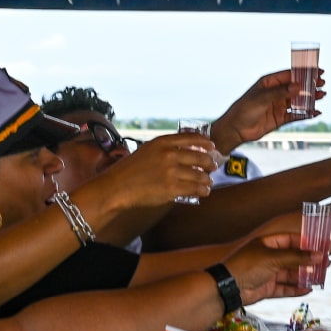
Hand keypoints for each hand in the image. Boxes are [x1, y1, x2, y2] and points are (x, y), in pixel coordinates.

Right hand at [86, 133, 214, 214]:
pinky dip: (202, 191)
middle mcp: (169, 155)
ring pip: (199, 175)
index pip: (190, 138)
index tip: (212, 146)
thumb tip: (187, 151)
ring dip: (207, 179)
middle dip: (210, 163)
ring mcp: (171, 172)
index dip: (205, 143)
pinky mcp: (171, 189)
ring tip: (208, 182)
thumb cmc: (130, 170)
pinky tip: (204, 192)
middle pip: (200, 157)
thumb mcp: (147, 150)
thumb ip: (165, 148)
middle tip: (213, 166)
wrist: (117, 187)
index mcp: (162, 143)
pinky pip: (194, 189)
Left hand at [214, 69, 321, 149]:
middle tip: (322, 83)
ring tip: (322, 95)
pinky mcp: (280, 119)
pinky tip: (316, 112)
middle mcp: (276, 93)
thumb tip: (298, 87)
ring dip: (310, 98)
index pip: (290, 75)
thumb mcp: (262, 98)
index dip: (304, 73)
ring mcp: (279, 106)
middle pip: (296, 87)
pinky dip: (306, 114)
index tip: (317, 71)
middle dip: (310, 85)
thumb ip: (280, 93)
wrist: (236, 129)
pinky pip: (296, 115)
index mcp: (269, 83)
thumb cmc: (244, 109)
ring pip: (298, 100)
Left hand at [225, 233, 316, 304]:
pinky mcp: (266, 288)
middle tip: (325, 264)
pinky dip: (295, 289)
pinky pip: (284, 288)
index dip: (306, 244)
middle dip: (308, 262)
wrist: (227, 288)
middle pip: (293, 258)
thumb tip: (318, 255)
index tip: (321, 247)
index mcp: (267, 243)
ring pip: (290, 274)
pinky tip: (307, 289)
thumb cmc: (245, 266)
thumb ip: (296, 257)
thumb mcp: (273, 258)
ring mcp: (267, 273)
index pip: (291, 240)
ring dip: (304, 276)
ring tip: (319, 278)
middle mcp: (268, 257)